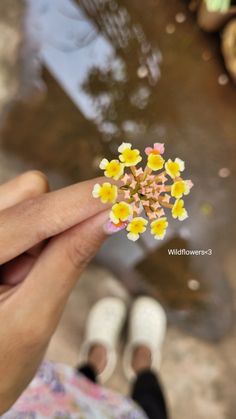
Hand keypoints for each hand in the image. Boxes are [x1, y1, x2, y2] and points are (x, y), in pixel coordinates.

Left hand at [0, 171, 109, 412]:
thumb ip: (70, 261)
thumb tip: (112, 217)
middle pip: (29, 192)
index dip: (84, 201)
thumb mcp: (34, 318)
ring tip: (27, 276)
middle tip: (51, 268)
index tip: (126, 191)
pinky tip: (23, 269)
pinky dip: (39, 234)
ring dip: (48, 229)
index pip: (33, 217)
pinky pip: (24, 212)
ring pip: (28, 197)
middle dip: (59, 219)